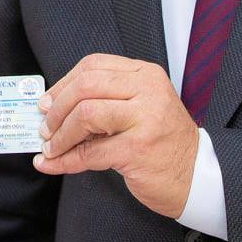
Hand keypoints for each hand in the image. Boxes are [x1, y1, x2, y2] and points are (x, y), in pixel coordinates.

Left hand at [33, 54, 197, 218]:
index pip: (93, 66)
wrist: (196, 175)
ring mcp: (145, 120)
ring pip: (85, 115)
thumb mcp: (140, 108)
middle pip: (85, 86)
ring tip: (51, 147)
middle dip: (56, 108)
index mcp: (146, 74)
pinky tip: (52, 164)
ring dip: (60, 135)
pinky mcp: (137, 150)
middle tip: (44, 127)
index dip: (63, 83)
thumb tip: (53, 106)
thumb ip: (106, 99)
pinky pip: (90, 153)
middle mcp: (148, 91)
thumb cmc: (163, 142)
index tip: (47, 101)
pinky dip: (65, 160)